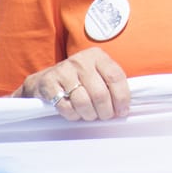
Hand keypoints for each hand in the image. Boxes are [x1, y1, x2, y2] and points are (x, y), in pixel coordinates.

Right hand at [14, 47, 128, 121]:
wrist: (46, 79)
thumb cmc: (79, 79)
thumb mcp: (97, 73)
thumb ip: (111, 84)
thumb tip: (125, 107)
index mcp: (97, 56)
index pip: (115, 77)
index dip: (122, 98)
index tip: (123, 111)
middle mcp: (81, 60)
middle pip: (100, 94)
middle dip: (105, 111)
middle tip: (105, 116)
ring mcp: (64, 70)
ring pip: (84, 102)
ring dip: (89, 115)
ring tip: (90, 114)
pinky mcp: (49, 83)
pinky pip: (66, 107)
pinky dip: (73, 115)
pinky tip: (75, 112)